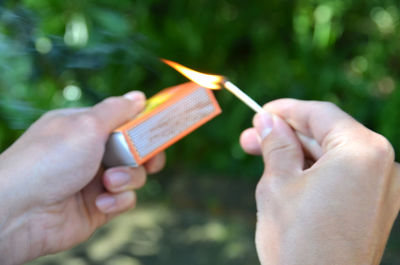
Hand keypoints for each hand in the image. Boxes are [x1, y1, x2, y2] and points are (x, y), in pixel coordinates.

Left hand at [0, 91, 165, 264]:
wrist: (20, 211)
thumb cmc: (49, 160)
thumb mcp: (86, 125)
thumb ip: (117, 110)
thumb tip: (139, 96)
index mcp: (86, 128)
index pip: (124, 123)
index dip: (145, 127)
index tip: (162, 130)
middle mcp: (92, 153)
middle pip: (135, 151)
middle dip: (145, 157)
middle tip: (150, 161)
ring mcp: (95, 180)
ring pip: (134, 176)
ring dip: (127, 179)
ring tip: (109, 182)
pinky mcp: (99, 207)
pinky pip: (125, 200)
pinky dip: (117, 201)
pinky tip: (100, 204)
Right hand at [240, 99, 399, 264]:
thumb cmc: (297, 241)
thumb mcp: (277, 183)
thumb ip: (276, 144)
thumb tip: (268, 121)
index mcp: (363, 152)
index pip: (321, 115)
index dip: (286, 110)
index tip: (260, 113)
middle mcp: (384, 165)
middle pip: (327, 135)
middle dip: (287, 135)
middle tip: (252, 137)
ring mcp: (384, 189)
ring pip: (333, 156)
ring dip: (297, 154)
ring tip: (261, 156)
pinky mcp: (376, 208)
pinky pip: (342, 176)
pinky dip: (314, 172)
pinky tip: (286, 174)